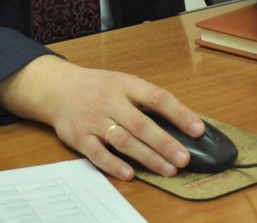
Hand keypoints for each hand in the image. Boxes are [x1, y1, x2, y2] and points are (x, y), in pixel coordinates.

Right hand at [0, 56, 204, 180]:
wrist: (58, 88)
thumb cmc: (99, 87)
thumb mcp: (123, 83)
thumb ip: (146, 101)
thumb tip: (180, 122)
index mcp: (125, 84)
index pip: (157, 97)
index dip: (179, 113)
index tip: (198, 130)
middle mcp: (110, 101)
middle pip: (141, 124)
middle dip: (165, 143)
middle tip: (184, 158)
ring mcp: (94, 119)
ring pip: (123, 140)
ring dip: (147, 157)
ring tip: (168, 169)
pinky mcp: (79, 137)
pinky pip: (98, 153)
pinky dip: (114, 165)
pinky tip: (130, 174)